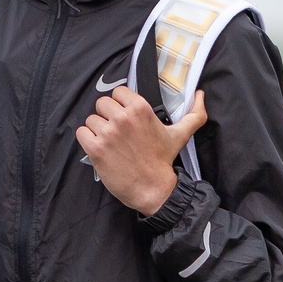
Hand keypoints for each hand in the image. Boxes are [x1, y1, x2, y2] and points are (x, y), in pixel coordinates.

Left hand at [75, 86, 206, 216]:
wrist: (153, 188)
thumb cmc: (164, 160)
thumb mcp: (181, 134)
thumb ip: (194, 113)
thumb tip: (201, 94)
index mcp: (140, 109)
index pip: (118, 92)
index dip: (119, 104)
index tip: (125, 117)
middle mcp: (123, 118)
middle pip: (101, 103)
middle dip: (107, 116)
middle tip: (116, 132)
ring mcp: (108, 133)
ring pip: (90, 119)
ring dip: (96, 130)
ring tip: (109, 142)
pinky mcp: (96, 148)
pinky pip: (81, 132)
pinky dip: (87, 140)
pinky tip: (99, 148)